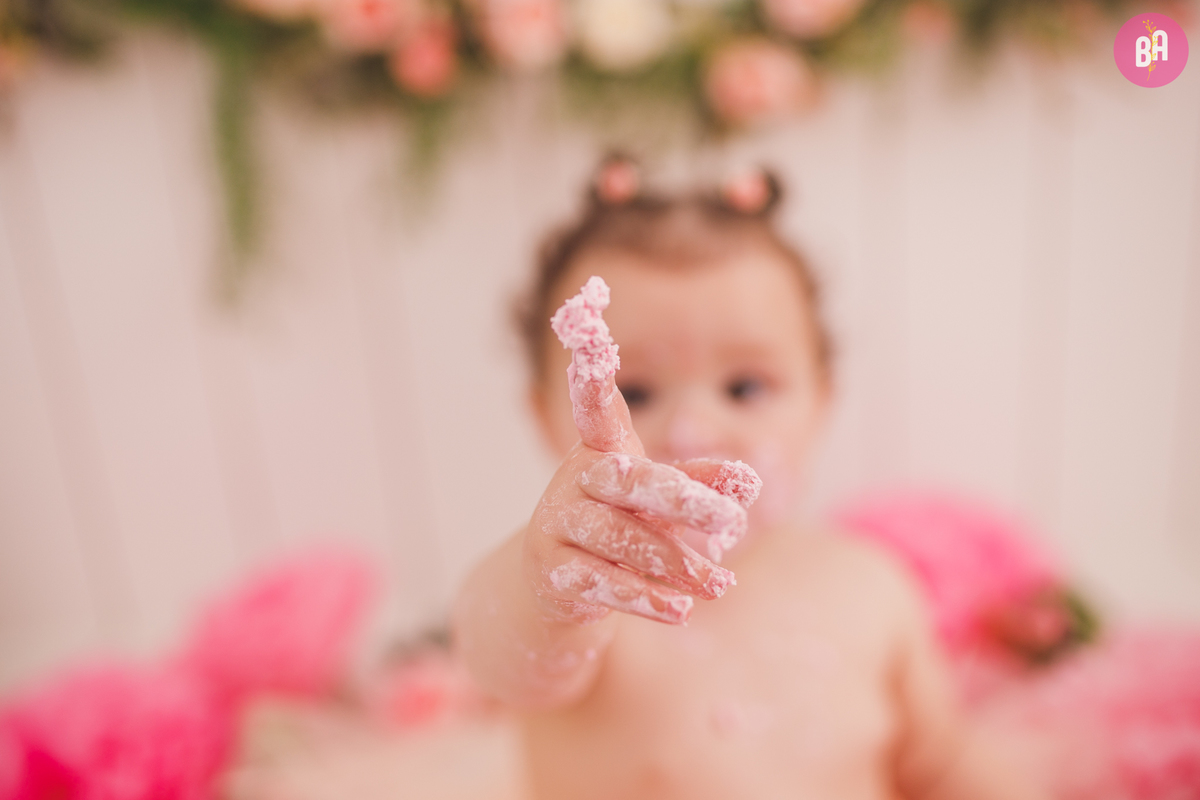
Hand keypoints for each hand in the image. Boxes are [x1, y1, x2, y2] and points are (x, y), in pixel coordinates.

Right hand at [522, 277, 758, 625]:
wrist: (550, 594)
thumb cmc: (617, 532)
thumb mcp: (658, 507)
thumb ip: (699, 488)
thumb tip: (748, 480)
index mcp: (598, 452)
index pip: (594, 408)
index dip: (592, 374)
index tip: (588, 329)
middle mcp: (571, 482)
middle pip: (627, 481)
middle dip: (681, 501)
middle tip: (730, 523)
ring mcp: (555, 527)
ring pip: (621, 540)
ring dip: (675, 563)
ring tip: (718, 583)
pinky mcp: (551, 574)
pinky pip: (604, 583)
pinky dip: (646, 598)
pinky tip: (680, 610)